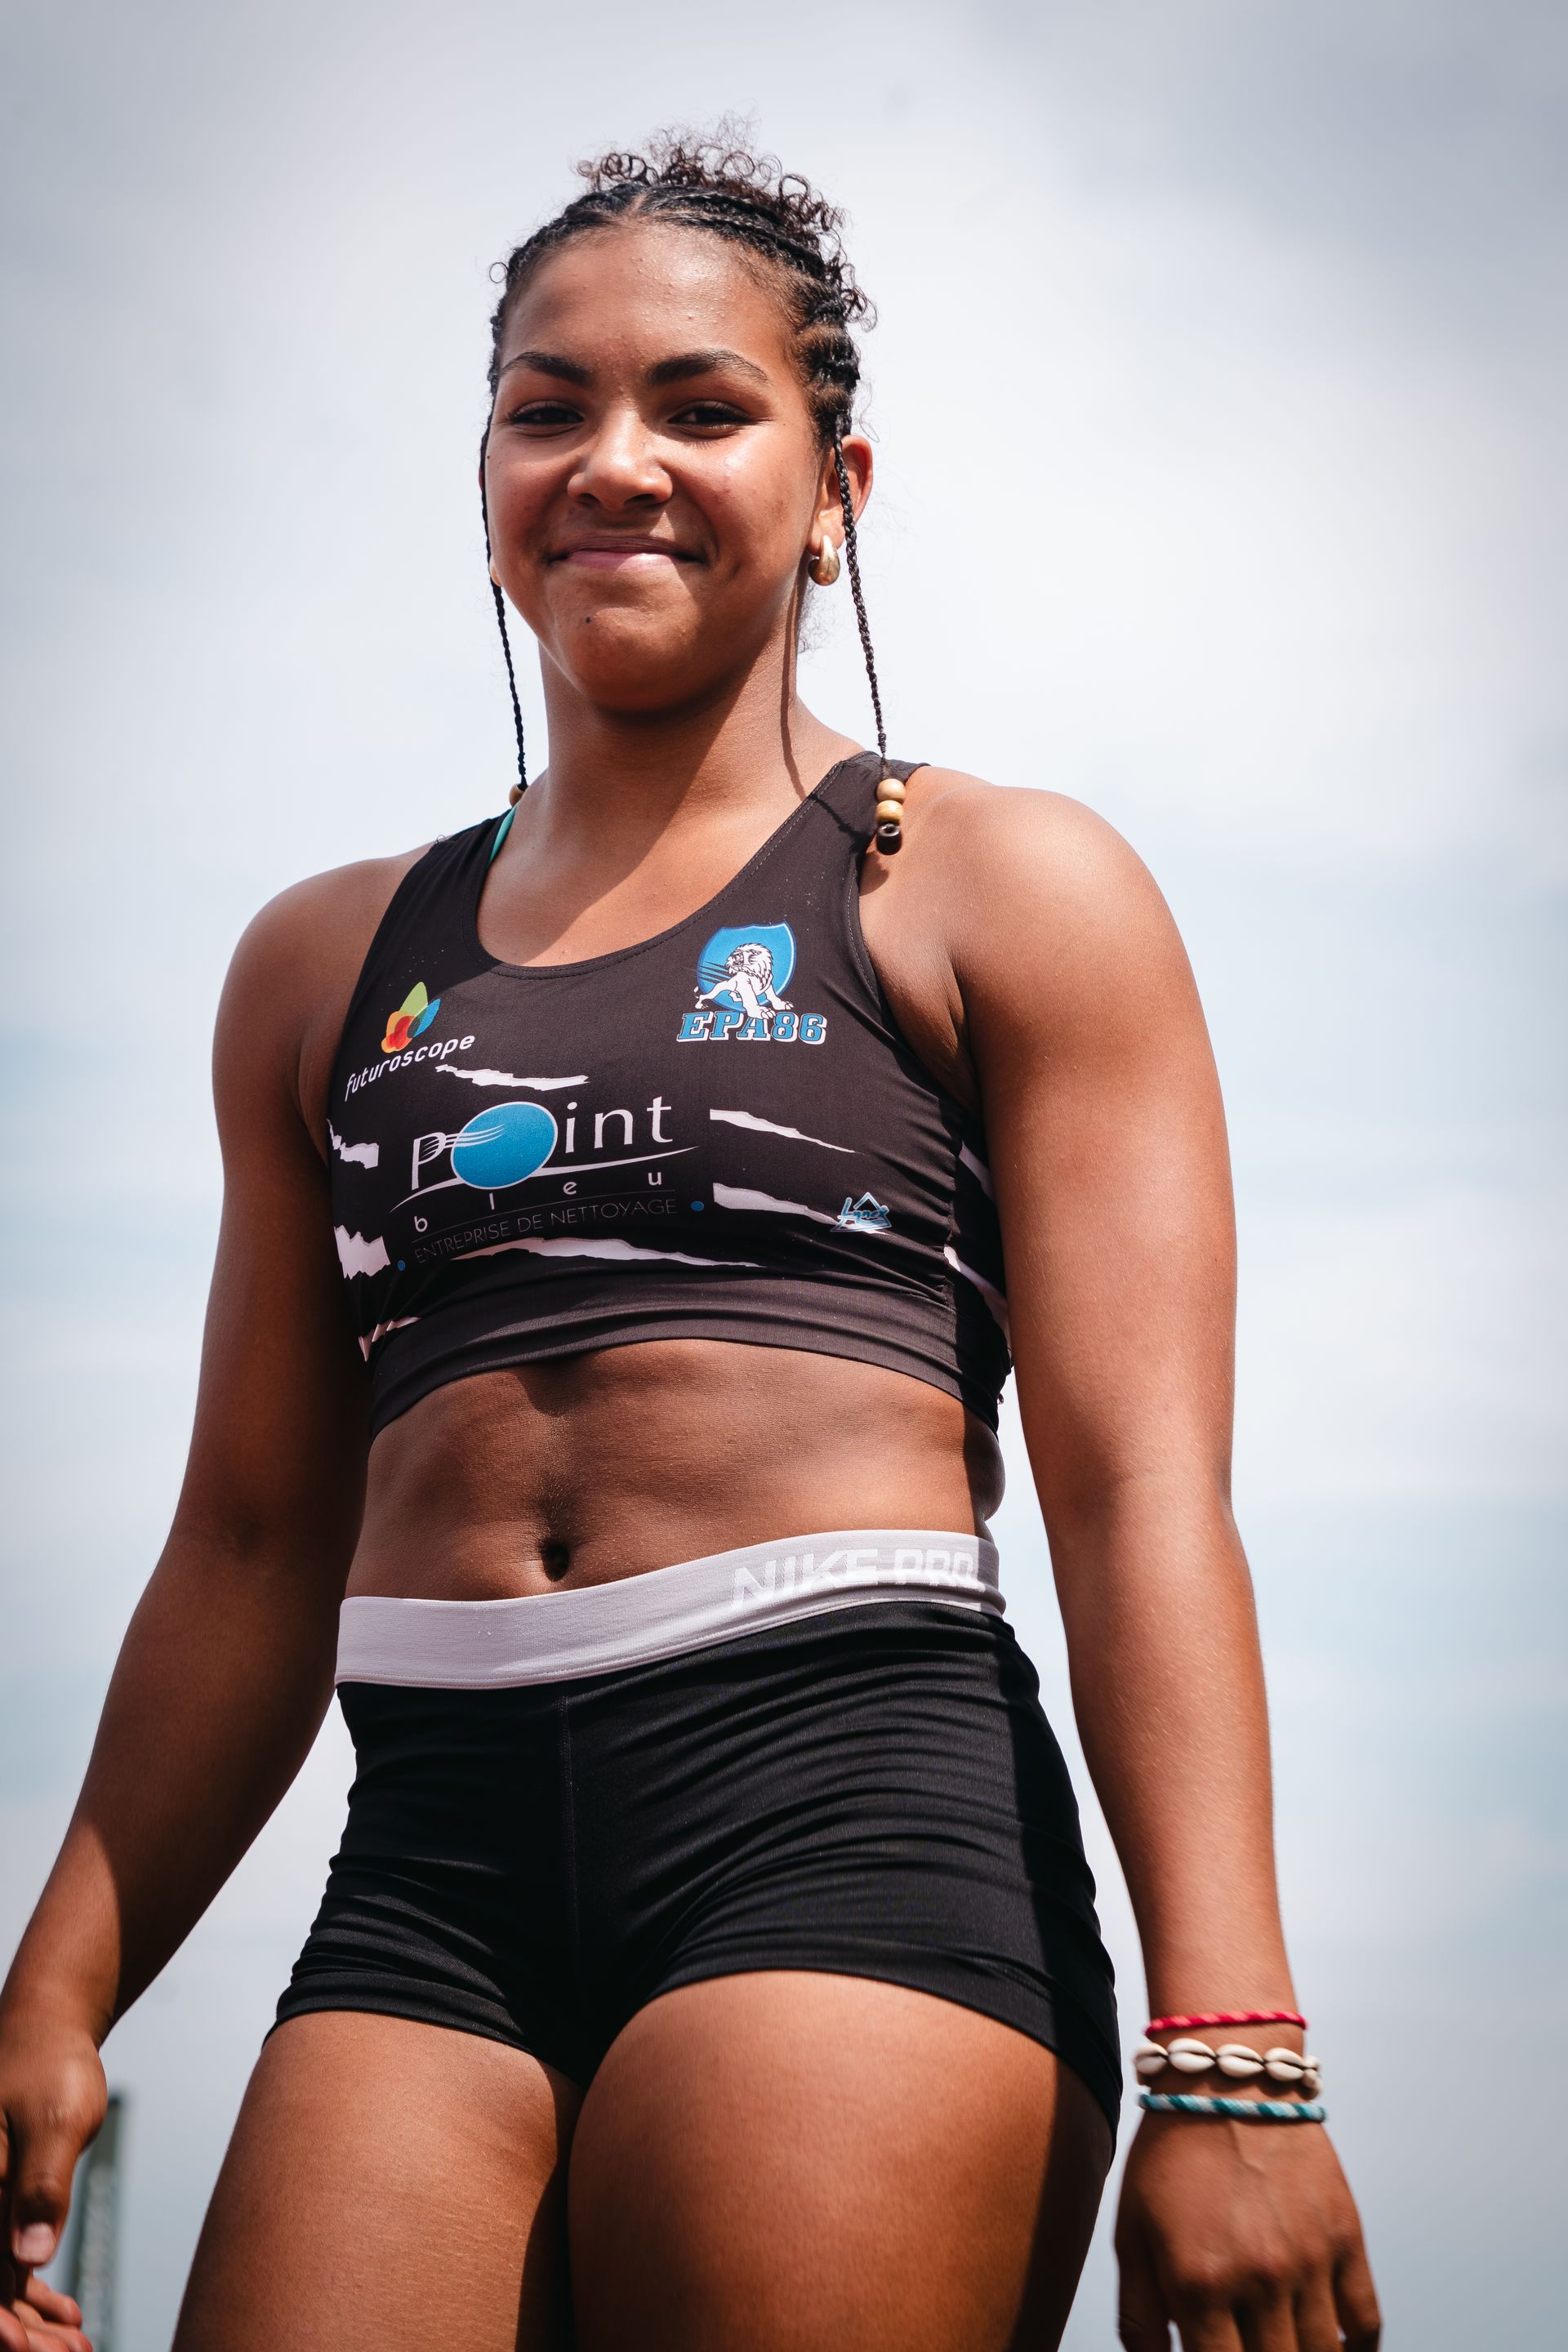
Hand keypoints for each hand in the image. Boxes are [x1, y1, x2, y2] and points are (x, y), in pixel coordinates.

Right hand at [0, 2013, 105, 2351]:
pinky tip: (69, 2316)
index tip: (34, 2351)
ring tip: (77, 2345)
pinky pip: (3, 2263)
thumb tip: (28, 2256)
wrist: (46, 2028)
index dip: (0, 2324)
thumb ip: (40, 2187)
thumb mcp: (57, 2120)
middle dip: (21, 2335)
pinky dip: (31, 2295)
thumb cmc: (50, 2064)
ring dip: (29, 2323)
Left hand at [1115, 2110, 1379, 2349]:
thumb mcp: (1132, 2232)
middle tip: (1249, 2346)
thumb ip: (1140, 2317)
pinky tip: (1334, 2349)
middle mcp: (1259, 2278)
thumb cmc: (1170, 2157)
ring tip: (1283, 2346)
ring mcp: (1310, 2260)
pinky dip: (1355, 2350)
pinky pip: (1365, 2323)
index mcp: (1199, 2283)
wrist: (1227, 2080)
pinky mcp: (1346, 2238)